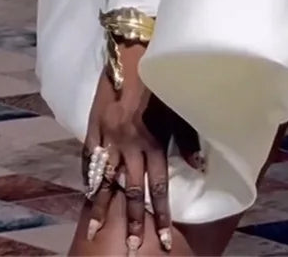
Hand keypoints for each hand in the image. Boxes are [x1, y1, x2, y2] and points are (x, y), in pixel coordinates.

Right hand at [83, 46, 202, 251]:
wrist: (132, 50)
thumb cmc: (163, 79)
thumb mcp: (179, 108)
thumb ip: (188, 139)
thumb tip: (200, 168)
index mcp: (154, 140)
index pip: (159, 186)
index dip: (162, 214)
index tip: (165, 238)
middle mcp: (130, 143)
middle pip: (132, 190)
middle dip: (132, 220)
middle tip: (132, 248)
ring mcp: (109, 137)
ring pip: (105, 180)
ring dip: (102, 208)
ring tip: (96, 232)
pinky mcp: (94, 127)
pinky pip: (90, 159)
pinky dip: (89, 178)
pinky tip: (87, 195)